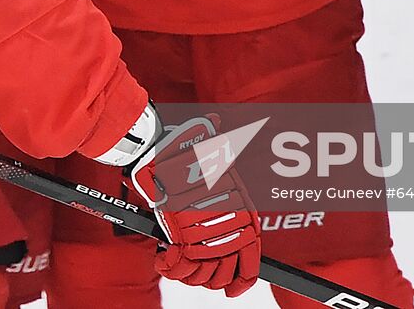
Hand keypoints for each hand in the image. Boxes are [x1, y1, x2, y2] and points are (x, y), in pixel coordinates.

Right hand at [128, 116, 261, 296]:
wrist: (164, 150)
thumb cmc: (190, 152)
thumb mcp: (214, 158)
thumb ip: (220, 164)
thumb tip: (218, 125)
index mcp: (243, 215)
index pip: (250, 263)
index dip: (241, 282)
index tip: (231, 289)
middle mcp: (228, 228)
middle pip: (223, 274)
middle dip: (208, 278)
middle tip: (194, 266)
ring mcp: (205, 234)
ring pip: (202, 276)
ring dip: (188, 275)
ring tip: (178, 261)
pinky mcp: (182, 238)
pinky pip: (181, 270)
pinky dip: (170, 269)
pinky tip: (163, 258)